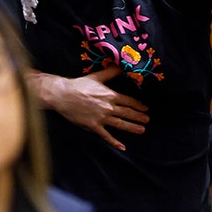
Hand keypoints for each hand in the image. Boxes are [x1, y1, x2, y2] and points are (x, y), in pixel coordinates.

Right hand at [32, 68, 149, 150]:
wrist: (63, 95)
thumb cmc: (79, 85)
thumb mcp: (97, 76)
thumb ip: (110, 72)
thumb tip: (121, 65)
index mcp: (110, 95)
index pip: (129, 101)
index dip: (138, 105)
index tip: (146, 108)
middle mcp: (108, 107)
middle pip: (127, 113)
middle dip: (139, 117)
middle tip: (147, 120)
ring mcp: (101, 118)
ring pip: (121, 124)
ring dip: (132, 128)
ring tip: (142, 130)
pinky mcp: (93, 126)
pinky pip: (106, 136)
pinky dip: (115, 142)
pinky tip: (122, 147)